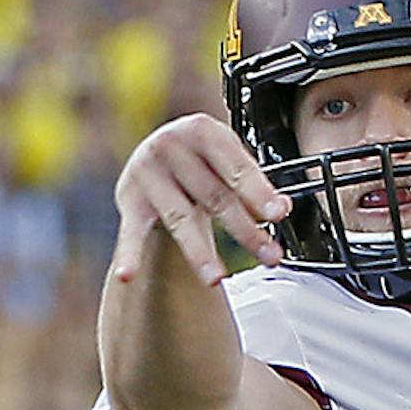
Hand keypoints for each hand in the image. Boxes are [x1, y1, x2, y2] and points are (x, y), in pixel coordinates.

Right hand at [112, 115, 292, 290]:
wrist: (158, 151)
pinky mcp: (129, 200)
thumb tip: (282, 207)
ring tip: (216, 279)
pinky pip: (131, 232)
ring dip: (200, 252)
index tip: (278, 213)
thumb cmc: (201, 158)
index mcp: (201, 130)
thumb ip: (253, 183)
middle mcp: (170, 145)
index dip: (259, 192)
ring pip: (180, 219)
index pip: (235, 167)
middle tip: (269, 255)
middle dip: (245, 230)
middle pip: (214, 196)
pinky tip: (127, 274)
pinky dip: (129, 254)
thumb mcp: (228, 161)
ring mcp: (147, 173)